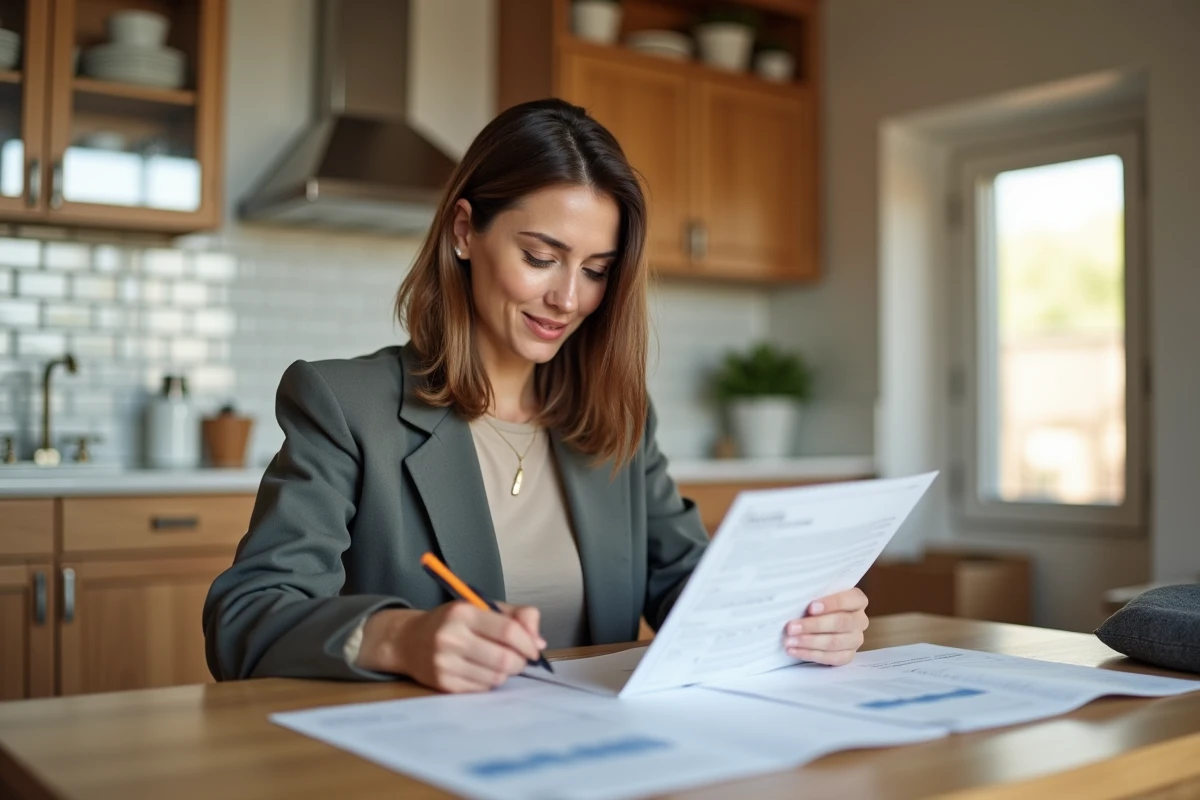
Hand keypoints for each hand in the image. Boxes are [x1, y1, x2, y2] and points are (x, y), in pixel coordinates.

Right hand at [357, 601, 545, 692]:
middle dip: (520, 662)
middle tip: (519, 659)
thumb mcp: (482, 608)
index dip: (527, 643)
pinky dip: (490, 682)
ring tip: (499, 663)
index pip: (508, 631)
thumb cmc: (452, 622)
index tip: (533, 649)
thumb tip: (540, 642)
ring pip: (495, 678)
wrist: (408, 640)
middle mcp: (451, 637)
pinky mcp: (442, 684)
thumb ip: (516, 616)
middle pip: (504, 659)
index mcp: (463, 613)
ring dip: (505, 673)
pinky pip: (481, 689)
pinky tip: (483, 671)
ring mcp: (444, 663)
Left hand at [782, 588, 868, 665]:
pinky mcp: (848, 655)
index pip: (850, 600)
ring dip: (809, 642)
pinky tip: (795, 651)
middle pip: (840, 623)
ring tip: (789, 641)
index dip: (831, 604)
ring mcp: (856, 640)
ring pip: (835, 642)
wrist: (818, 624)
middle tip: (791, 627)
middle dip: (814, 625)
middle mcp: (860, 620)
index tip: (810, 608)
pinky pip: (832, 658)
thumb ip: (814, 594)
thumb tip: (795, 596)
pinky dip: (810, 654)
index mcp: (857, 600)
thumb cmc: (816, 605)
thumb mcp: (817, 595)